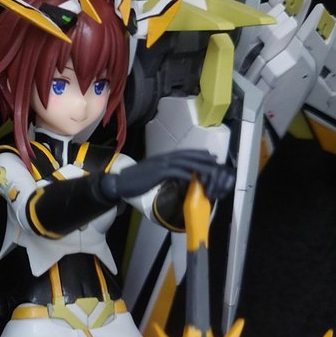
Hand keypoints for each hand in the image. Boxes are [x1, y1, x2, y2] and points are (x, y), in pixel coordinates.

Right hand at [98, 149, 234, 200]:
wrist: (120, 182)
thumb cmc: (135, 181)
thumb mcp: (152, 175)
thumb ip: (164, 173)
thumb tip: (176, 177)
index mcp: (162, 158)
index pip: (183, 153)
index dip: (197, 154)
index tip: (208, 156)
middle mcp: (163, 159)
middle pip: (186, 155)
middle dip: (201, 157)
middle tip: (214, 159)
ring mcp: (160, 165)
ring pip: (184, 162)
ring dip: (198, 165)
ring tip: (209, 168)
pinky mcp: (157, 173)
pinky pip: (175, 172)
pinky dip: (185, 174)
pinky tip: (193, 177)